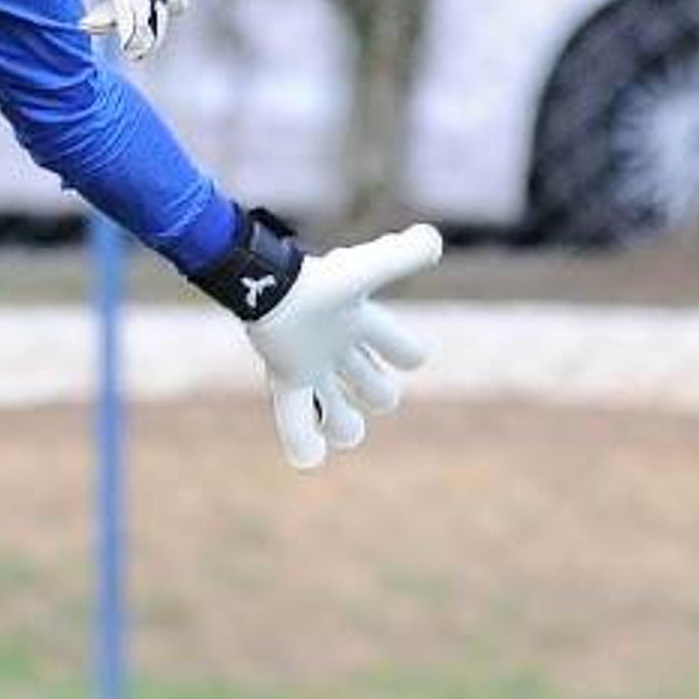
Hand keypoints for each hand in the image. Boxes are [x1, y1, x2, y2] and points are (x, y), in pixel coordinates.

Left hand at [243, 222, 441, 469]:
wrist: (263, 286)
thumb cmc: (318, 281)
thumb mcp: (367, 269)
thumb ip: (404, 256)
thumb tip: (435, 240)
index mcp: (366, 323)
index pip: (408, 353)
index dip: (409, 357)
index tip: (400, 350)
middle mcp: (341, 347)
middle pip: (376, 388)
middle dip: (376, 394)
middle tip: (362, 383)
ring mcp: (313, 364)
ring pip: (337, 410)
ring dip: (343, 425)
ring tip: (339, 425)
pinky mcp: (285, 376)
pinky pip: (294, 417)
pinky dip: (301, 442)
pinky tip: (308, 458)